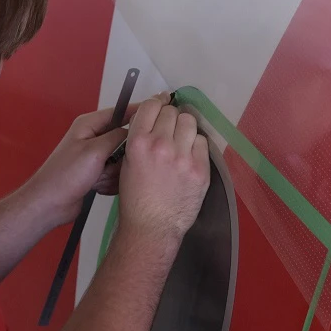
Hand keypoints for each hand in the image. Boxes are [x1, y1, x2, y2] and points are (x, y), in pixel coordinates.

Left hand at [28, 107, 128, 224]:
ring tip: (98, 179)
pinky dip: (109, 182)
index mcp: (89, 125)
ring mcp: (95, 157)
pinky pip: (115, 174)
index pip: (120, 112)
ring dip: (113, 173)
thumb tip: (134, 131)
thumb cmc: (67, 174)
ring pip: (121, 160)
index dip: (138, 114)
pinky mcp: (97, 173)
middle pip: (123, 140)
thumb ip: (117, 137)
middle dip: (120, 157)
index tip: (159, 115)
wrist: (50, 204)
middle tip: (110, 166)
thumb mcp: (95, 151)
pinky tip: (97, 187)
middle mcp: (93, 138)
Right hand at [117, 97, 210, 244]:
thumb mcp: (127, 162)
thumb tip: (154, 118)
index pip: (151, 105)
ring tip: (180, 141)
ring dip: (184, 128)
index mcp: (138, 143)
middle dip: (170, 119)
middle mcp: (161, 145)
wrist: (152, 227)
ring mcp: (183, 157)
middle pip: (172, 112)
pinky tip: (188, 157)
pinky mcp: (200, 169)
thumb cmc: (136, 198)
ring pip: (189, 122)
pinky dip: (195, 146)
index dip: (157, 103)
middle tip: (169, 130)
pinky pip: (202, 142)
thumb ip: (140, 137)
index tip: (161, 104)